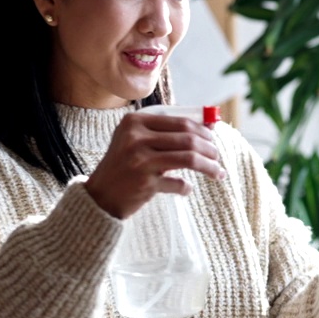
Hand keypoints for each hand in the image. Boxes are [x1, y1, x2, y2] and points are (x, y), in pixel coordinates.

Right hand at [83, 112, 225, 218]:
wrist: (100, 196)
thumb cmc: (124, 165)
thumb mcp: (135, 141)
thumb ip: (164, 132)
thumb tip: (208, 127)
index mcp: (135, 122)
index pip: (181, 121)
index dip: (203, 130)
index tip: (213, 139)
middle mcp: (135, 138)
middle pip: (188, 139)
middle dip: (210, 149)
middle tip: (217, 157)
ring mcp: (140, 161)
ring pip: (189, 159)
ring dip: (209, 166)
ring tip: (218, 172)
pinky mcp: (144, 183)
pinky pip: (178, 184)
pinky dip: (185, 187)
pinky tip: (186, 189)